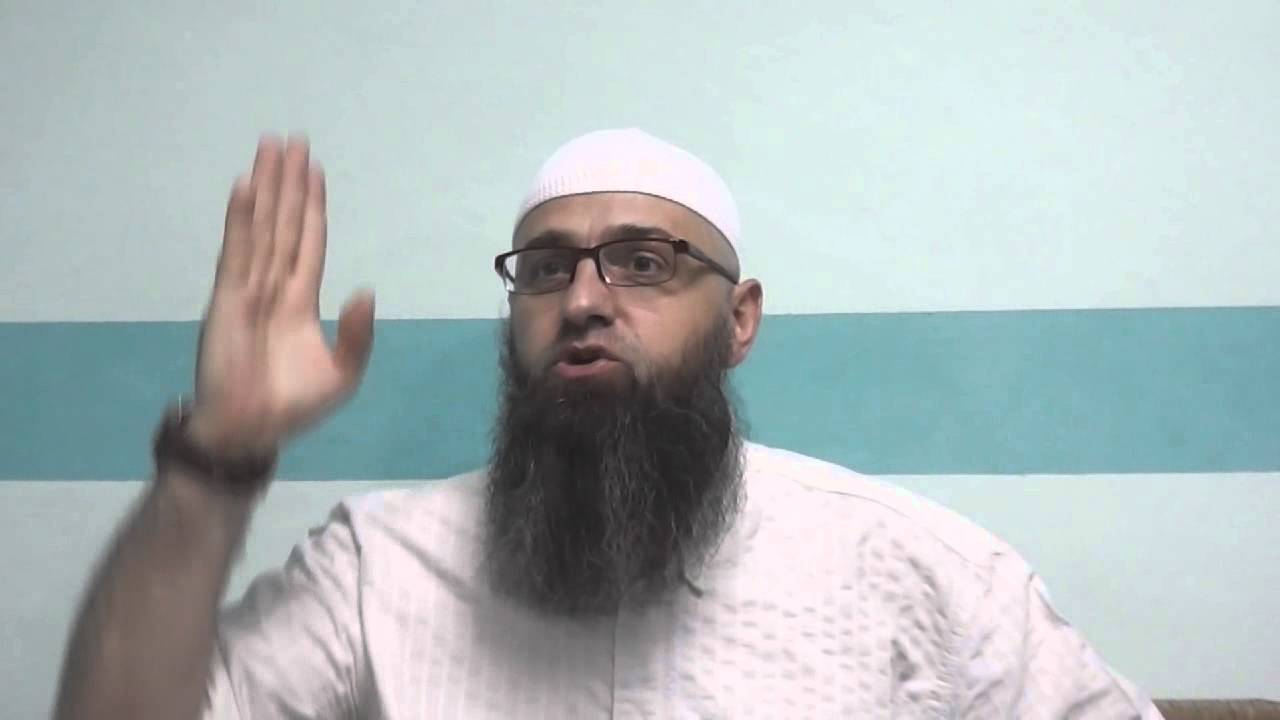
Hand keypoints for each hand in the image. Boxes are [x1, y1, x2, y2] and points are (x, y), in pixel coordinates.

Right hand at [187, 135, 374, 456]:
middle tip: (291, 140)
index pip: (309, 242)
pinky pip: (236, 251)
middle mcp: (273, 286)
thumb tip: (366, 291)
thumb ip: (358, 334)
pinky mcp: (227, 298)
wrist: (249, 431)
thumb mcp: (343, 373)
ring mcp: (247, 288)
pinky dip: (241, 218)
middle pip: (284, 223)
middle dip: (289, 183)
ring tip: (269, 148)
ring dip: (266, 187)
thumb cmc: (292, 406)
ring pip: (262, 227)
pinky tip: (245, 186)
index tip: (314, 170)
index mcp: (300, 301)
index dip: (312, 206)